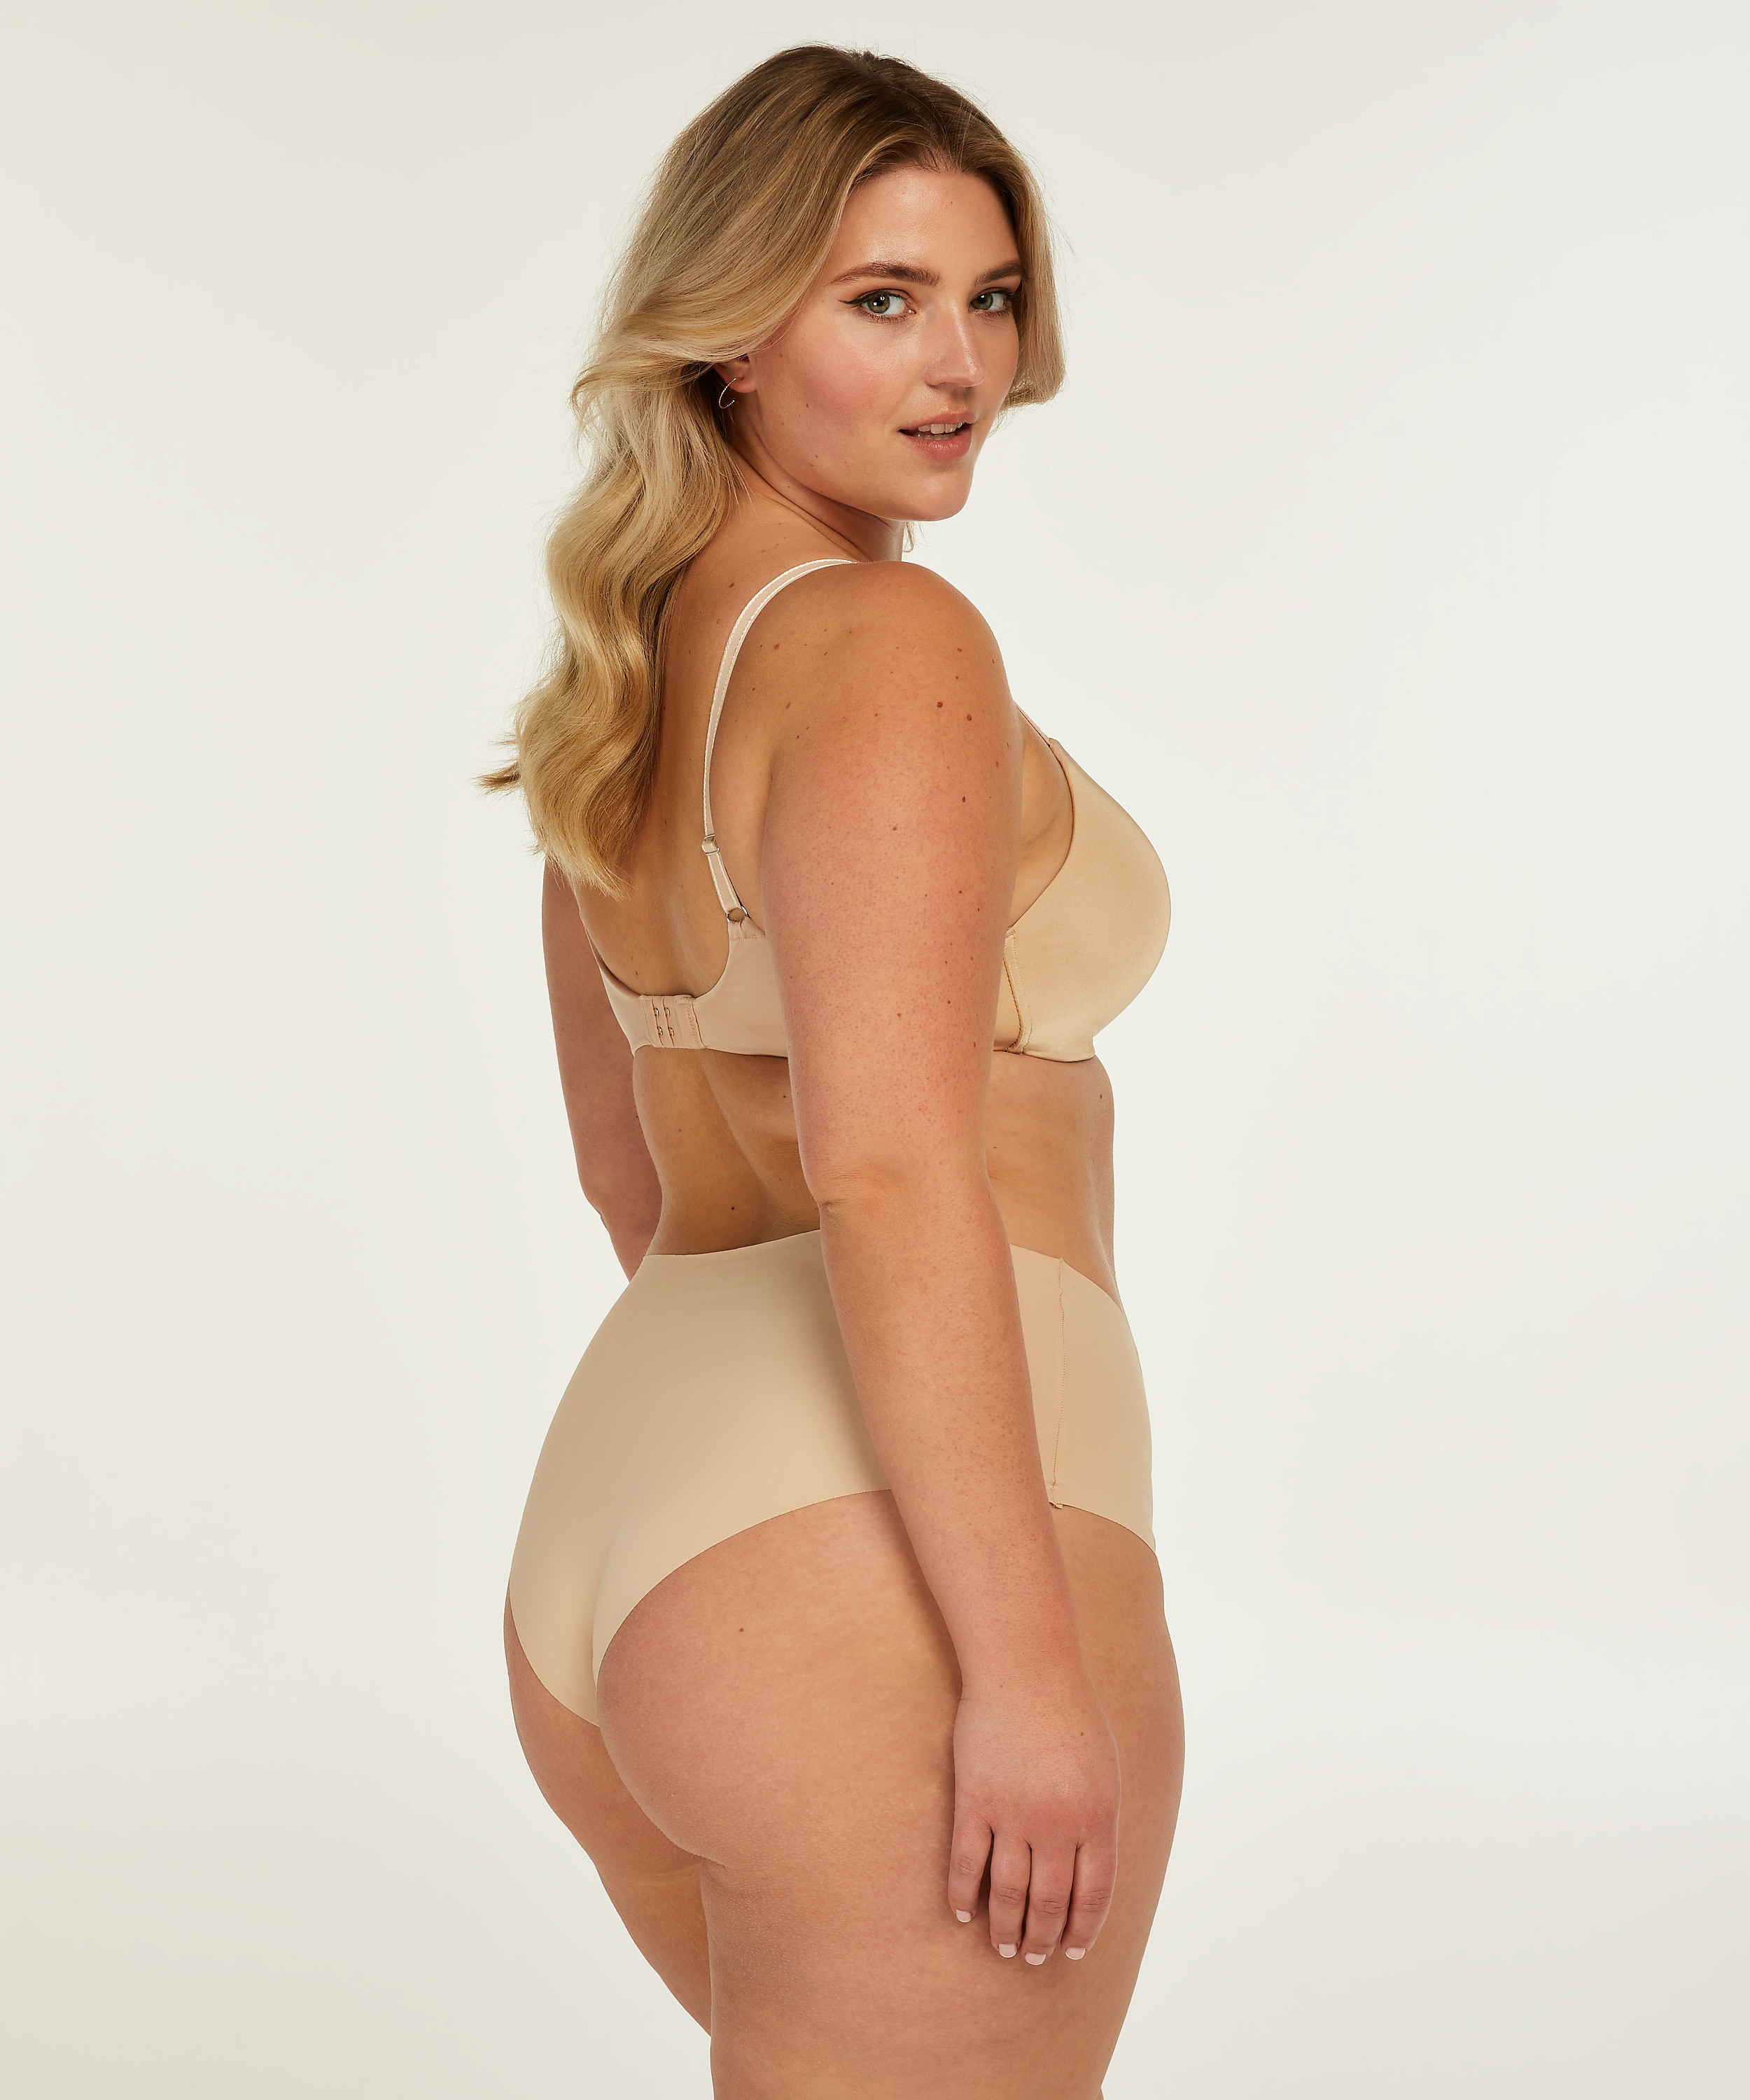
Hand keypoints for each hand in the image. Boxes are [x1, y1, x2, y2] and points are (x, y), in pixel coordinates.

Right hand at [946, 1670, 1120, 1964]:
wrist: (1026, 1670)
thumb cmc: (1070, 1713)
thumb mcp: (1105, 1769)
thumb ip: (1099, 1819)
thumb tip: (1092, 1865)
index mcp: (1099, 1819)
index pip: (1094, 1896)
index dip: (1083, 1930)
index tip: (1073, 1952)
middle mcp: (1059, 1826)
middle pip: (1051, 1903)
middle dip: (1043, 1939)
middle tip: (1033, 1958)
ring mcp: (1015, 1815)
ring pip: (1009, 1892)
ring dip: (1006, 1928)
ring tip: (1002, 1946)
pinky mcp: (975, 1801)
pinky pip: (968, 1862)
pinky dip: (964, 1895)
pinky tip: (963, 1913)